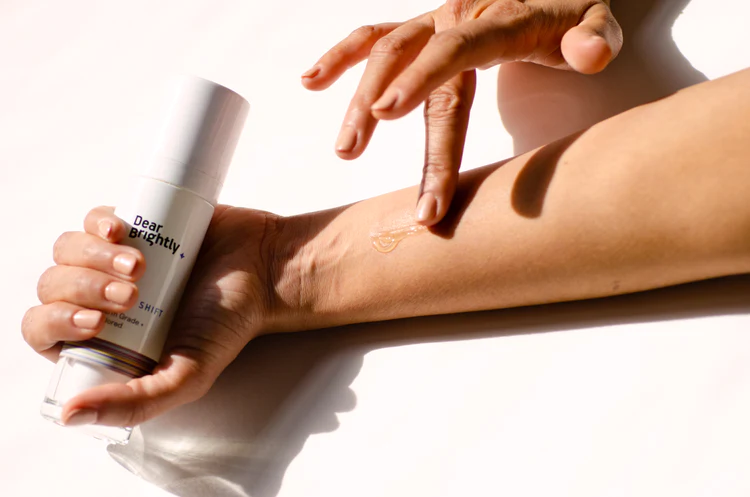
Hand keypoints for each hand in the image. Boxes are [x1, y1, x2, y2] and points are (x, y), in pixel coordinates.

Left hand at [22, 205, 284, 427]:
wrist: (264, 268)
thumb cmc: (230, 322)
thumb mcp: (187, 375)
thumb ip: (136, 403)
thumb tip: (70, 416)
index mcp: (106, 342)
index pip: (46, 333)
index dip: (58, 323)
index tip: (97, 322)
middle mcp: (103, 301)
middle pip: (53, 289)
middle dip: (83, 290)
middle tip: (132, 294)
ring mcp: (114, 260)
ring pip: (67, 252)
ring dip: (91, 257)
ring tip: (140, 264)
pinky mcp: (132, 224)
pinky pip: (91, 220)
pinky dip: (97, 223)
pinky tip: (120, 231)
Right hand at [302, 0, 621, 224]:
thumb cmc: (573, 11)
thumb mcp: (597, 20)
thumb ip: (595, 37)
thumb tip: (590, 55)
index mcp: (499, 18)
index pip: (453, 50)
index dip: (418, 79)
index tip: (387, 114)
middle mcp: (457, 16)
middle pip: (410, 62)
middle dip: (379, 108)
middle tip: (352, 154)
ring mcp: (434, 22)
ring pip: (385, 53)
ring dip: (355, 95)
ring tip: (343, 146)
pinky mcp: (421, 30)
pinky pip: (374, 38)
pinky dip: (341, 57)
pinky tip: (312, 82)